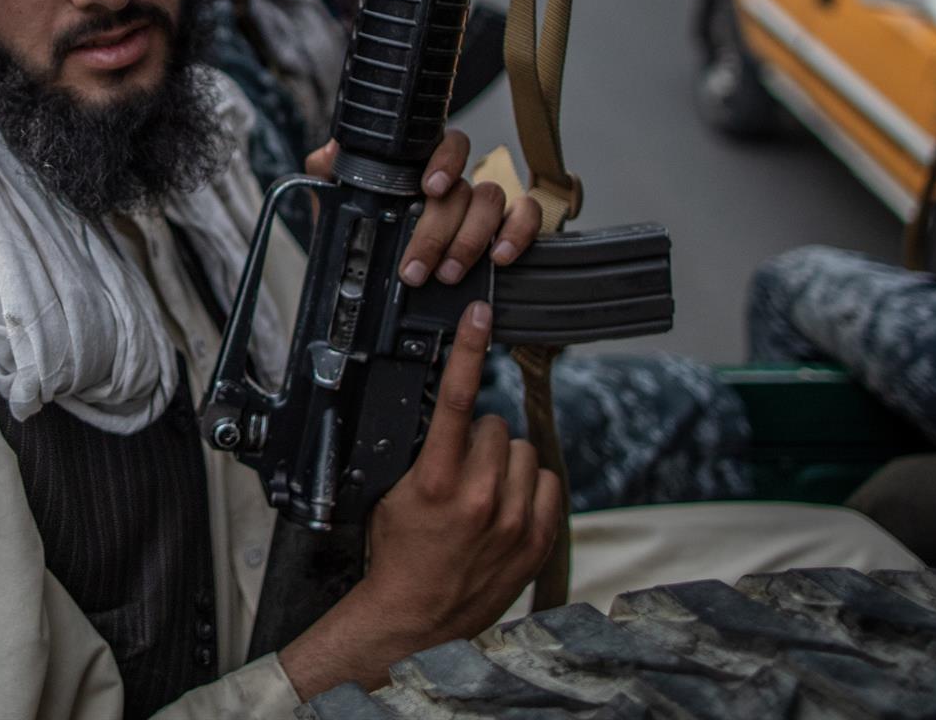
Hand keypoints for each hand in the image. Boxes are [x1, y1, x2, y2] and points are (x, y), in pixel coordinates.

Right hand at [276, 302, 561, 696]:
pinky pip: (544, 482)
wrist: (417, 619)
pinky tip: (504, 505)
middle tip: (457, 467)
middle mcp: (479, 496)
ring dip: (502, 461)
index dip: (468, 348)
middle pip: (493, 424)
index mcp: (435, 480)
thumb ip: (420, 451)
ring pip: (520, 451)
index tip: (480, 315)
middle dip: (476, 436)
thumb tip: (443, 414)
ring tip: (480, 491)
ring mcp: (513, 519)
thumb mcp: (391, 494)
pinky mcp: (536, 538)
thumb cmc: (398, 556)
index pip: (456, 397)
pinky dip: (526, 487)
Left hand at [303, 131, 542, 286]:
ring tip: (448, 274)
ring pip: (494, 201)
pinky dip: (518, 233)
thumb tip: (329, 153)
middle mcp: (459, 185)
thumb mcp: (344, 207)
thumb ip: (331, 176)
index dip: (445, 159)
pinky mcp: (510, 228)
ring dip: (470, 239)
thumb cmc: (374, 236)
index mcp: (425, 171)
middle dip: (439, 231)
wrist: (383, 280)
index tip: (427, 187)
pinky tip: (499, 258)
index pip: (448, 144)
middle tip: (416, 267)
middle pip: (464, 188)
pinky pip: (528, 216)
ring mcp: (486, 206)